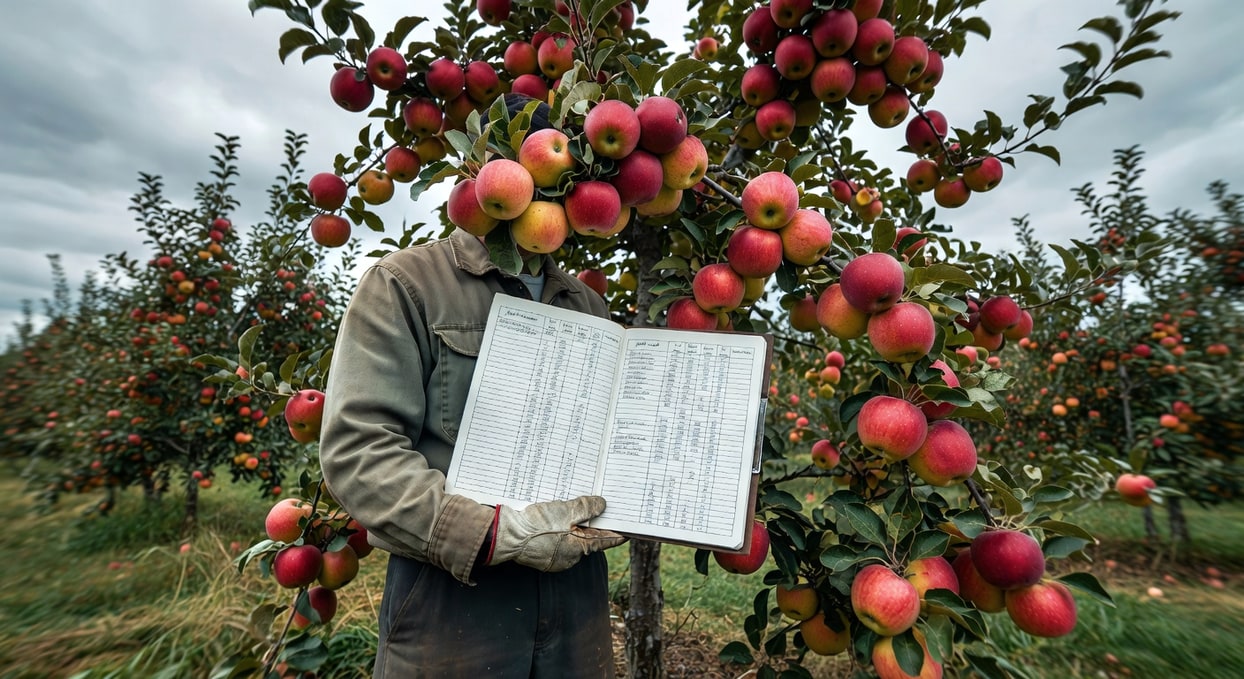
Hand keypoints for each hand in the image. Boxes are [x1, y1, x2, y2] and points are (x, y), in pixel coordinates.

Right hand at [490, 496, 625, 571]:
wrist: (504, 536)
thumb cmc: (536, 526)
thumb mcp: (565, 511)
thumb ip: (586, 507)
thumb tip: (602, 505)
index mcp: (578, 550)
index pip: (605, 541)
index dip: (617, 533)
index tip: (629, 530)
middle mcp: (568, 559)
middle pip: (587, 540)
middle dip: (591, 526)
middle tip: (597, 509)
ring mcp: (553, 559)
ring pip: (570, 540)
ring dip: (572, 526)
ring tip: (572, 510)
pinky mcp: (540, 555)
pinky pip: (555, 542)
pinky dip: (558, 531)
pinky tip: (554, 518)